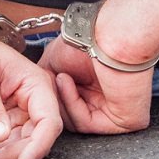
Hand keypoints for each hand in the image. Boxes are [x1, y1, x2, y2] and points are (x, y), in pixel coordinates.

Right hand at [38, 38, 152, 134]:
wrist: (109, 34)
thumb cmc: (86, 40)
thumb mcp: (53, 63)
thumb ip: (43, 85)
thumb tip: (32, 99)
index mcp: (93, 88)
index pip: (65, 107)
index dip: (49, 99)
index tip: (37, 88)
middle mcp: (105, 100)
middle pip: (68, 118)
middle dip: (53, 102)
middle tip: (47, 84)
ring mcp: (116, 112)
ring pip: (74, 123)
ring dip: (60, 100)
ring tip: (59, 76)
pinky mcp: (126, 121)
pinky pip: (87, 124)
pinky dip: (72, 105)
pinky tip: (67, 81)